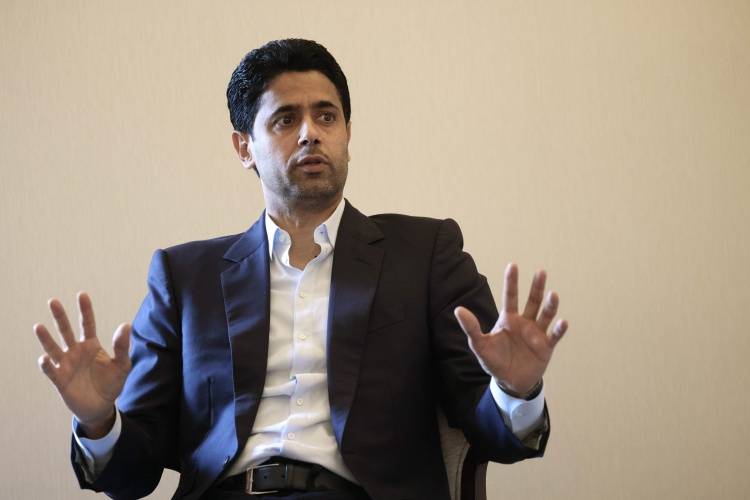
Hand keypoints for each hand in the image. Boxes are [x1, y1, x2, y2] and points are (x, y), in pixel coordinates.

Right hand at [34, 292, 130, 436]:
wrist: (101, 406)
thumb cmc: (112, 383)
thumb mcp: (122, 365)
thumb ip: (122, 346)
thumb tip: (125, 324)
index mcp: (91, 345)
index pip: (87, 324)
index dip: (85, 310)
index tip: (82, 294)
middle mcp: (76, 352)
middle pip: (66, 331)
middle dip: (60, 317)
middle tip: (53, 301)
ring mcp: (66, 365)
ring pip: (54, 348)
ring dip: (46, 338)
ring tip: (39, 327)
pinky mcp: (60, 380)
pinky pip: (51, 370)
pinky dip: (46, 364)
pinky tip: (44, 357)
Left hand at [454, 263, 567, 395]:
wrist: (510, 382)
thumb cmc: (494, 361)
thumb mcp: (480, 345)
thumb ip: (471, 328)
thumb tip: (458, 310)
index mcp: (509, 319)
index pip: (510, 296)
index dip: (511, 282)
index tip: (513, 265)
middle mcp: (525, 322)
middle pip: (532, 301)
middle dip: (537, 287)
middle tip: (541, 272)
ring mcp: (537, 333)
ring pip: (545, 315)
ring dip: (550, 305)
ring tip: (553, 295)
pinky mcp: (546, 346)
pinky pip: (554, 335)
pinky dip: (559, 329)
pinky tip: (562, 322)